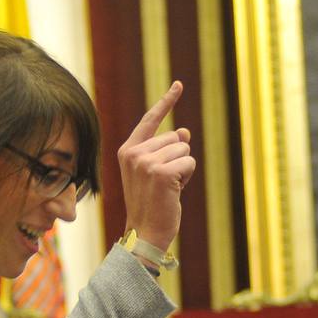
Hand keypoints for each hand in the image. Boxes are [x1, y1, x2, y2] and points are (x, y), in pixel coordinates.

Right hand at [118, 81, 194, 252]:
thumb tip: (184, 131)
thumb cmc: (151, 204)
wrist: (145, 233)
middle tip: (163, 184)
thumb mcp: (156, 172)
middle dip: (177, 158)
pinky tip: (174, 192)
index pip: (151, 120)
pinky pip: (189, 163)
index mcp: (127, 151)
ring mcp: (146, 162)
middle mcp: (134, 153)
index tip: (179, 84)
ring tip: (167, 189)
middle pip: (174, 137)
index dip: (166, 101)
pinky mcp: (161, 172)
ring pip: (184, 150)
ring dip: (183, 169)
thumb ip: (166, 150)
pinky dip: (187, 178)